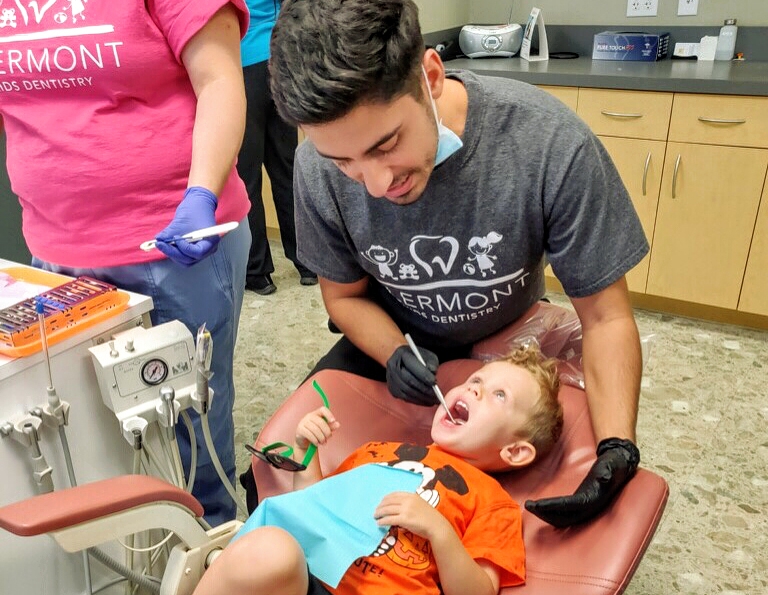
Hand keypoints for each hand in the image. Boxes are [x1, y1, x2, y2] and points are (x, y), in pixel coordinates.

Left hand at [155, 187, 218, 265]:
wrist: (198, 203)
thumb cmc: (195, 210)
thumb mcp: (181, 220)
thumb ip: (170, 232)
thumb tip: (158, 239)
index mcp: (210, 241)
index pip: (197, 253)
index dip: (184, 248)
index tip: (175, 237)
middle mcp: (207, 249)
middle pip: (190, 259)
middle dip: (174, 253)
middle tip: (160, 244)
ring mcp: (200, 251)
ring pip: (185, 260)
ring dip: (172, 254)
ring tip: (162, 244)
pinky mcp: (193, 249)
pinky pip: (183, 256)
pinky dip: (174, 252)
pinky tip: (166, 244)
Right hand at [295, 406, 338, 449]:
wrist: (304, 441)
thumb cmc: (315, 433)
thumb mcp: (324, 429)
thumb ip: (331, 426)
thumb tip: (338, 424)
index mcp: (316, 413)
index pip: (323, 409)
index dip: (329, 414)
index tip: (333, 421)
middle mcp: (309, 416)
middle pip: (321, 422)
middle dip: (326, 432)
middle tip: (328, 438)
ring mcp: (303, 422)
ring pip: (315, 429)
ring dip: (321, 438)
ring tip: (323, 442)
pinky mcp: (300, 429)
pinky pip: (309, 434)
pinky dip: (315, 440)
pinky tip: (317, 443)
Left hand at [374, 492, 448, 540]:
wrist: (437, 526)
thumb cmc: (429, 517)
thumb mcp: (420, 504)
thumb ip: (410, 503)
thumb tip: (398, 507)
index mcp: (411, 495)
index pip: (394, 494)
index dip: (385, 499)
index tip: (381, 502)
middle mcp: (408, 501)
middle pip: (388, 501)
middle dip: (380, 506)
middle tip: (375, 511)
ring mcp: (406, 510)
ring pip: (387, 510)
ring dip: (379, 513)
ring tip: (375, 517)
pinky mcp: (405, 520)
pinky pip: (389, 519)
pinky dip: (382, 521)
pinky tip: (379, 523)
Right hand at [386, 344, 438, 405]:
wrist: (403, 361)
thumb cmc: (418, 358)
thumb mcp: (427, 356)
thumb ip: (431, 363)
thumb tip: (433, 372)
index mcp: (401, 353)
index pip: (412, 366)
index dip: (423, 375)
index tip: (435, 382)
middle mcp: (393, 366)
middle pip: (408, 380)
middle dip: (424, 389)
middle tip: (436, 395)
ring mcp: (390, 378)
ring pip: (406, 391)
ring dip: (421, 398)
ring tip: (433, 401)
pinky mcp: (392, 389)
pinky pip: (405, 398)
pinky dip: (417, 401)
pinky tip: (426, 401)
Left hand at [524, 438, 639, 527]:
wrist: (620, 464)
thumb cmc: (614, 464)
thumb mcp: (612, 464)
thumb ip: (608, 471)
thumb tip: (604, 477)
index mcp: (594, 499)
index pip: (568, 506)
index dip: (552, 507)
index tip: (536, 504)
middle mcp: (589, 507)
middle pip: (563, 516)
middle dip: (544, 513)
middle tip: (527, 505)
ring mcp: (585, 508)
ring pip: (562, 518)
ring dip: (545, 514)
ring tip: (529, 506)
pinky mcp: (581, 503)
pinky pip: (563, 513)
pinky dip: (550, 512)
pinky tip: (539, 507)